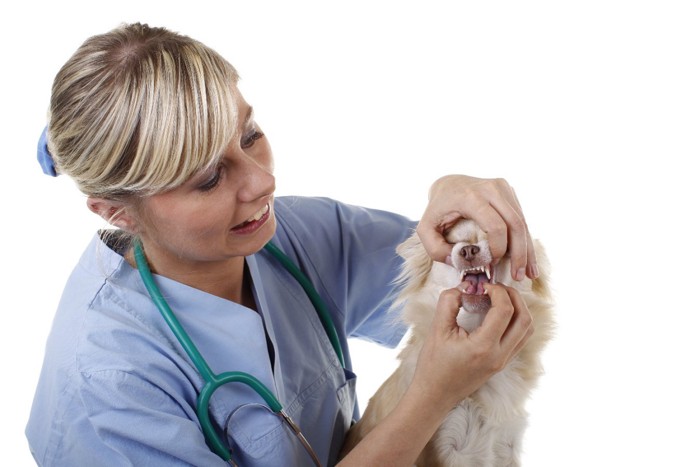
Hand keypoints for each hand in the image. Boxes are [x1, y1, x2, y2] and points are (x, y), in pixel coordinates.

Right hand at [410, 283, 533, 407]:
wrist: (435, 394)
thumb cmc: (433, 364)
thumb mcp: (436, 329)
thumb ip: (449, 302)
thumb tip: (464, 287)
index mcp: (483, 347)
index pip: (505, 310)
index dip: (497, 291)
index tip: (482, 285)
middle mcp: (499, 355)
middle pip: (524, 318)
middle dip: (513, 296)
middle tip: (495, 287)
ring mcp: (503, 361)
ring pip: (527, 329)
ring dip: (518, 308)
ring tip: (499, 297)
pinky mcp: (502, 363)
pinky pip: (520, 338)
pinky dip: (515, 320)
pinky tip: (498, 313)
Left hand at [416, 175, 537, 280]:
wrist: (448, 183)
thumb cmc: (437, 209)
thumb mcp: (425, 228)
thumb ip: (435, 249)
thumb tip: (458, 262)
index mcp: (471, 196)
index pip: (495, 226)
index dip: (498, 248)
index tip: (491, 264)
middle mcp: (491, 188)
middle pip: (515, 224)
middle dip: (520, 254)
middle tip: (520, 277)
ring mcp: (503, 188)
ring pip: (522, 222)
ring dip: (527, 250)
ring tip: (530, 273)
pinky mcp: (509, 192)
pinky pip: (521, 219)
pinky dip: (525, 240)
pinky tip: (528, 259)